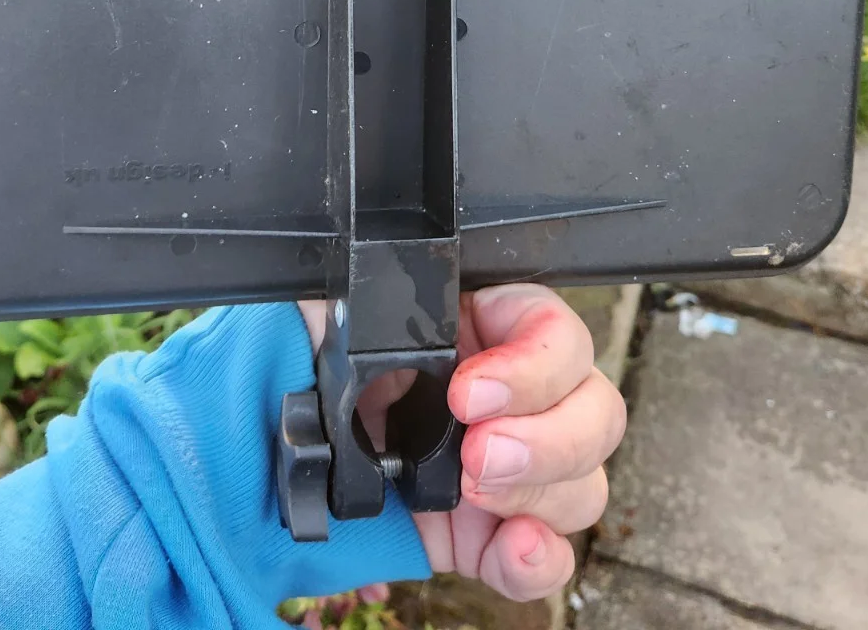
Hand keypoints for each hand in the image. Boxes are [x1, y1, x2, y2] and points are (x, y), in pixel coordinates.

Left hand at [299, 284, 625, 602]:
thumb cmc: (301, 375)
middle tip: (479, 454)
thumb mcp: (322, 321)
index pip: (555, 331)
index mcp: (483, 325)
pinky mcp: (491, 535)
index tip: (467, 392)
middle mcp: (516, 397)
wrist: (272, 457)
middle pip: (595, 409)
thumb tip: (339, 310)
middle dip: (548, 438)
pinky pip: (550, 554)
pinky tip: (512, 547)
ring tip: (473, 493)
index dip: (532, 363)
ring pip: (585, 481)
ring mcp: (513, 471)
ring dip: (540, 491)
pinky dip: (538, 559)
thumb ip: (349, 308)